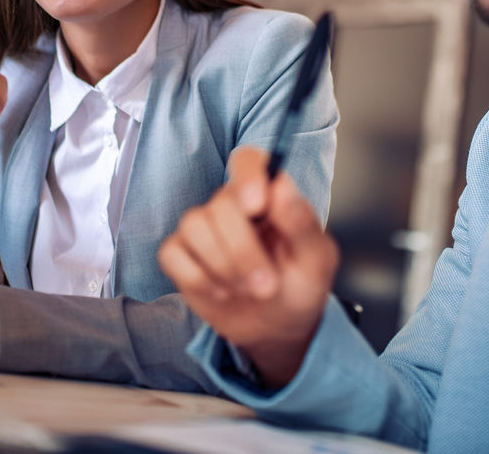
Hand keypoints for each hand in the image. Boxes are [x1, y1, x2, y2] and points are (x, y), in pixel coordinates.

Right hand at [158, 146, 338, 387]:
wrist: (277, 327)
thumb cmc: (299, 285)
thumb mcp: (316, 261)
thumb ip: (302, 224)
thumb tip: (283, 188)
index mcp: (268, 196)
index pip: (248, 161)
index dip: (247, 176)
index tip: (256, 206)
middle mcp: (231, 204)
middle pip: (220, 205)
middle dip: (243, 252)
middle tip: (267, 286)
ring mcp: (203, 228)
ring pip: (193, 225)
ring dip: (222, 267)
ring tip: (247, 289)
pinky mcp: (180, 254)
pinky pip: (172, 254)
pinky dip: (198, 279)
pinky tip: (221, 292)